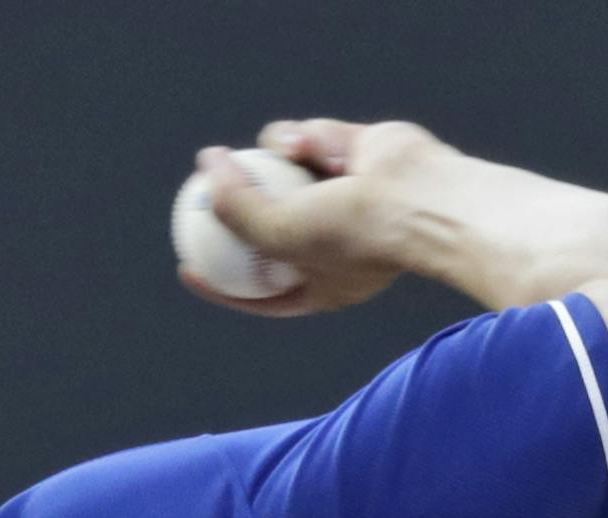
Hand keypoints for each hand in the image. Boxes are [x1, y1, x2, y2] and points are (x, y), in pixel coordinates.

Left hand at [178, 118, 446, 318]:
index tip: (188, 267)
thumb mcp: (277, 235)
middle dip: (239, 207)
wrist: (420, 198)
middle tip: (204, 192)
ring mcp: (344, 197)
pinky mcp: (356, 154)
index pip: (258, 290)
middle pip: (269, 225)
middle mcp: (331, 243)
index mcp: (319, 284)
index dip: (220, 282)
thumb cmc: (352, 234)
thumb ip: (235, 210)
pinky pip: (313, 139)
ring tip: (281, 155)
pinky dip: (307, 137)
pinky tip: (311, 142)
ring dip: (277, 157)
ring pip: (286, 171)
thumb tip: (205, 170)